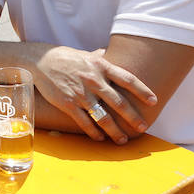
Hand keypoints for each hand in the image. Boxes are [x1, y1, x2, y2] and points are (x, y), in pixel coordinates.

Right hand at [34, 46, 156, 143]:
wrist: (40, 61)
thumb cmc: (65, 57)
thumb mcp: (86, 54)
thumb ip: (100, 57)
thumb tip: (110, 53)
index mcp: (101, 66)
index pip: (128, 79)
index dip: (143, 91)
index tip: (153, 101)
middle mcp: (93, 80)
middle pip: (119, 102)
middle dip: (133, 117)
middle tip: (143, 127)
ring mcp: (80, 93)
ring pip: (103, 117)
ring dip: (115, 131)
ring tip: (122, 139)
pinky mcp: (68, 104)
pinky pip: (85, 122)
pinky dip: (94, 132)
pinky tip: (100, 138)